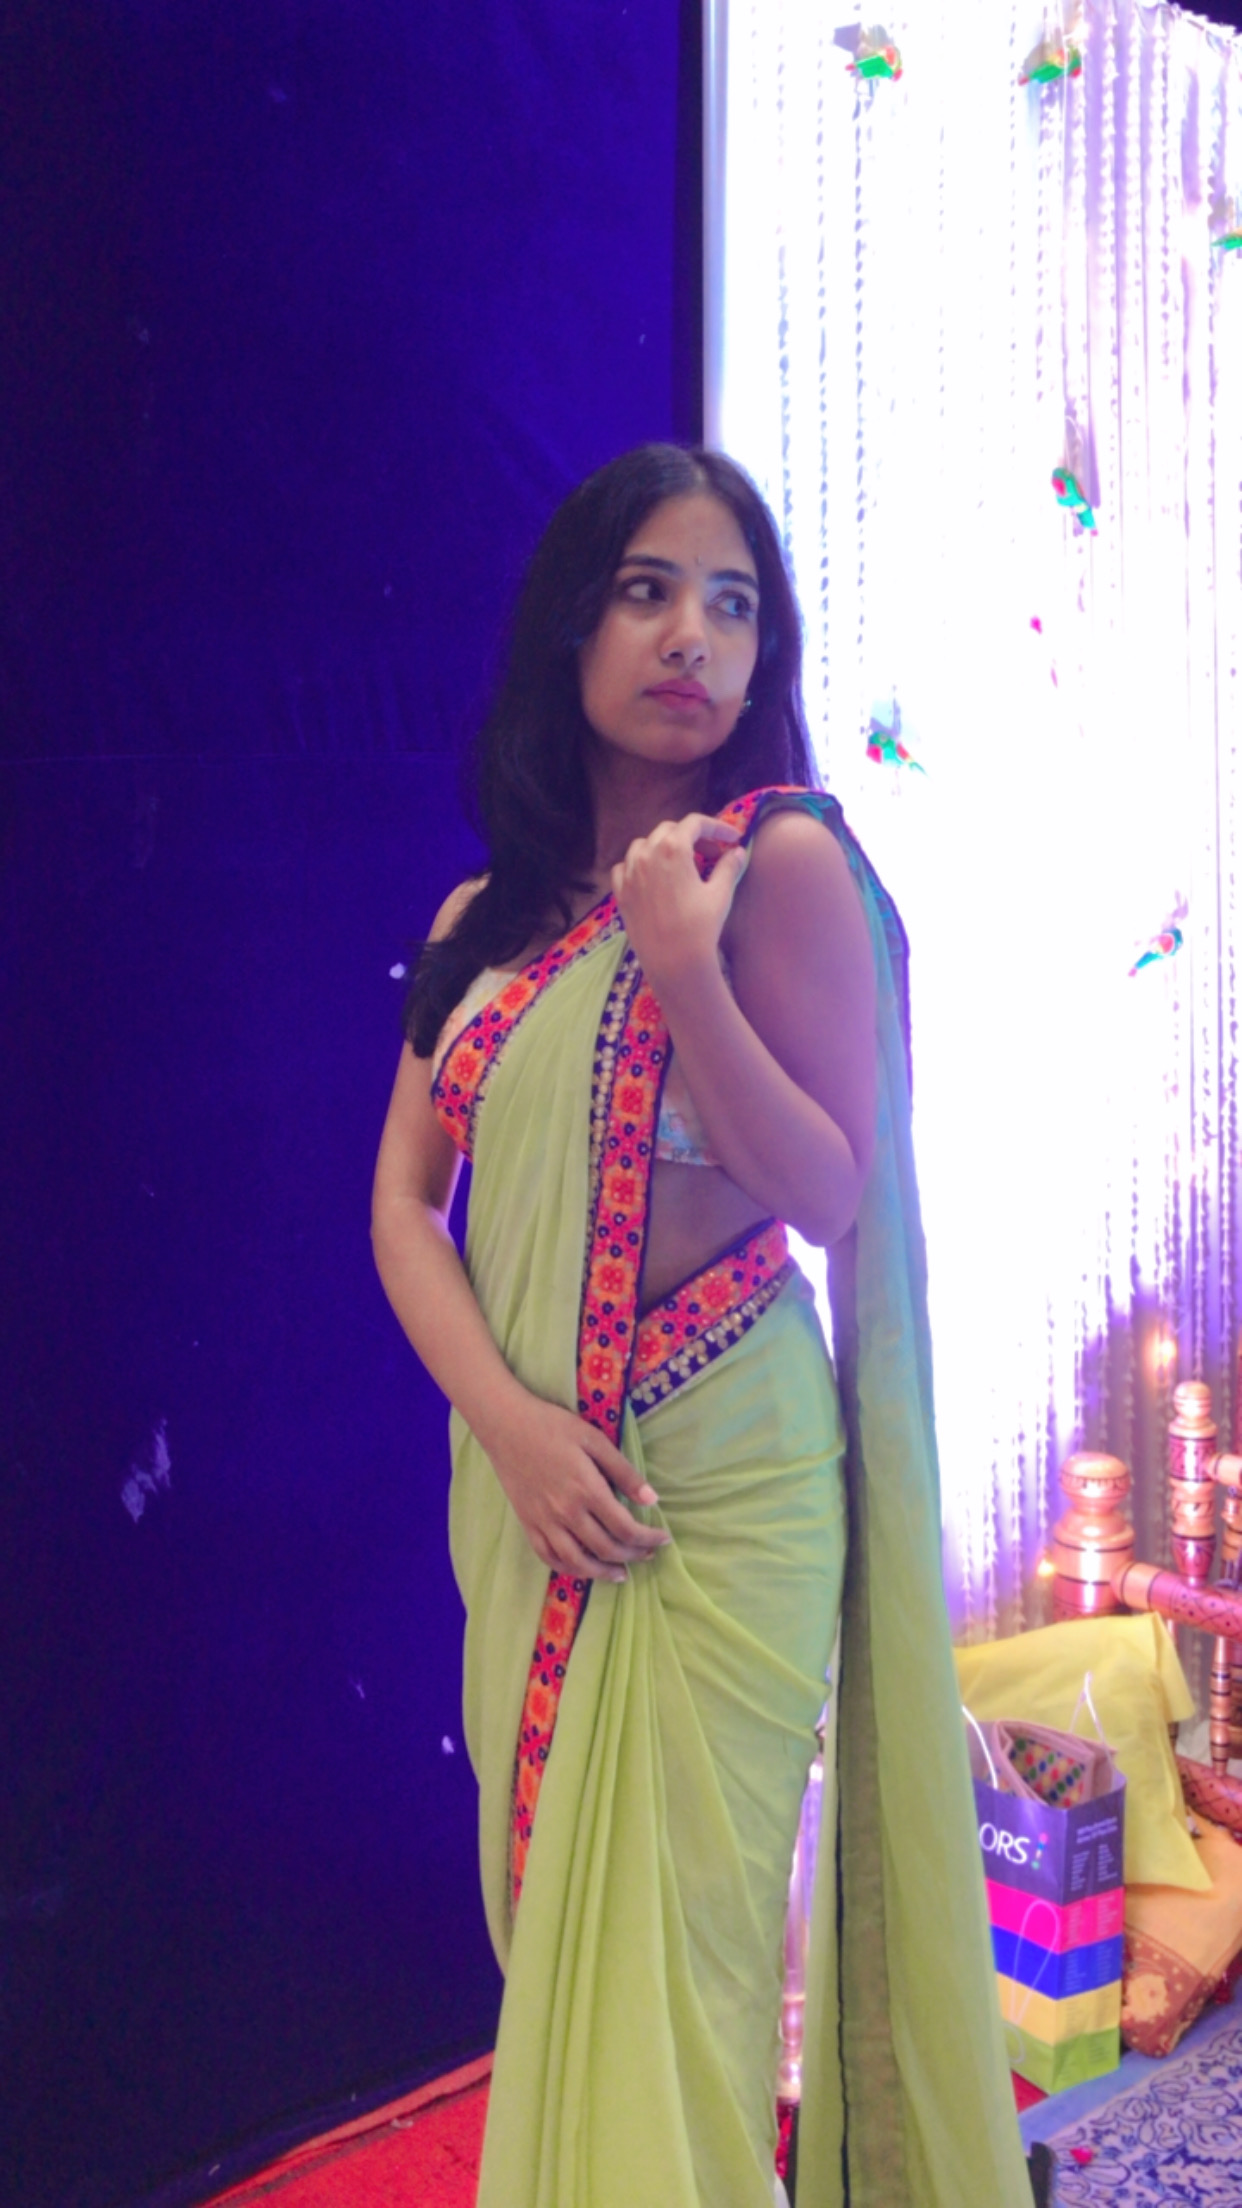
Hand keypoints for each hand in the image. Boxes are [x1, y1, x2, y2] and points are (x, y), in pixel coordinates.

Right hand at [485, 1389, 670, 1582]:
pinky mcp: (527, 1524)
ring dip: (603, 1572)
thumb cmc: (552, 1426)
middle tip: (648, 1553)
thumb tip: (653, 1500)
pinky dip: (568, 1568)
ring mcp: (544, 1522)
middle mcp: (567, 1513)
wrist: (505, 1426)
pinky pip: (548, 1557)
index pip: (626, 1527)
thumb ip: (623, 1472)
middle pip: (606, 1548)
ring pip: (578, 1562)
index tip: (663, 1538)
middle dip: (633, 1555)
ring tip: (621, 1573)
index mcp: (587, 1490)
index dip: (648, 1538)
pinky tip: (582, 1568)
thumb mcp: (594, 1440)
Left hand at [610, 815, 747, 990]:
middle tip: (712, 853)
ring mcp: (629, 872)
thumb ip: (729, 866)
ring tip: (681, 862)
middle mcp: (647, 853)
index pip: (695, 823)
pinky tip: (652, 876)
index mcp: (673, 848)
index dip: (717, 826)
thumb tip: (737, 851)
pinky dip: (639, 864)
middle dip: (693, 836)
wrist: (674, 962)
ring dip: (664, 846)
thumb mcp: (720, 893)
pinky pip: (625, 867)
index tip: (732, 838)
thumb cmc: (701, 926)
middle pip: (669, 830)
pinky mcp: (620, 892)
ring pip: (644, 845)